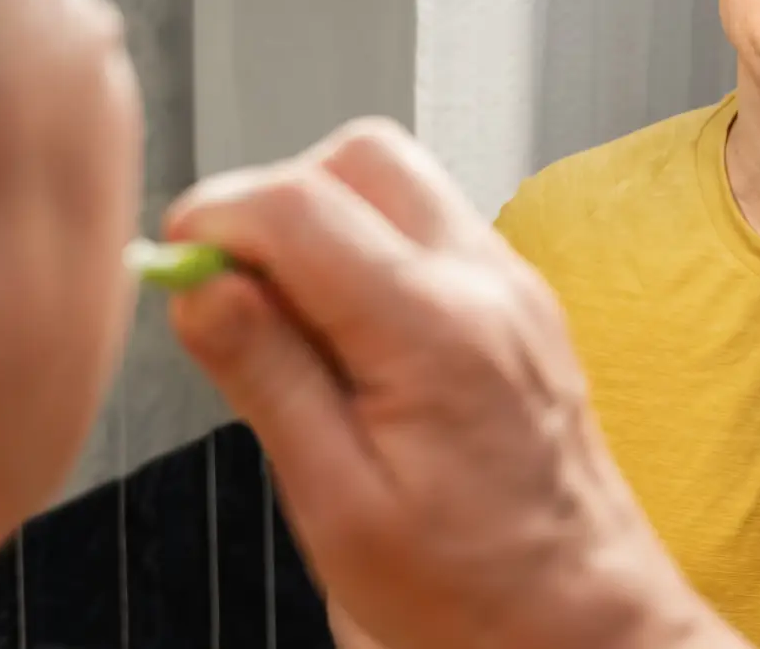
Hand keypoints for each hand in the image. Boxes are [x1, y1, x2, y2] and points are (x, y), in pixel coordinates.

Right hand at [164, 119, 728, 648]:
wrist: (581, 619)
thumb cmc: (469, 589)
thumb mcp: (337, 503)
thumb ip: (267, 377)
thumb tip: (201, 288)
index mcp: (434, 332)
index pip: (299, 205)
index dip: (216, 219)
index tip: (178, 264)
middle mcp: (485, 284)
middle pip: (361, 158)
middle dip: (278, 198)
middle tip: (237, 284)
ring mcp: (512, 284)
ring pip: (400, 181)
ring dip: (327, 219)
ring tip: (292, 320)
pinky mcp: (518, 300)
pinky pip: (432, 226)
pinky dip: (372, 247)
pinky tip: (349, 334)